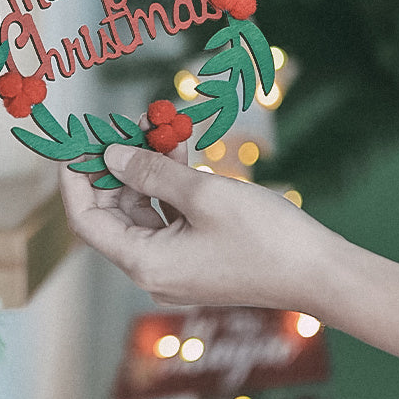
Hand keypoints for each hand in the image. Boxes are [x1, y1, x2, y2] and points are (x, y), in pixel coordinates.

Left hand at [60, 137, 337, 310]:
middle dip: (116, 164)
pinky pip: (168, 213)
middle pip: (113, 210)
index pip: (86, 220)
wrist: (322, 274)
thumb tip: (110, 154)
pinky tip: (179, 146)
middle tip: (120, 124)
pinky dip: (169, 181)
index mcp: (145, 262)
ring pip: (142, 206)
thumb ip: (150, 171)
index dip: (75, 181)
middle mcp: (153, 267)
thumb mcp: (202, 195)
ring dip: (146, 166)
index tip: (75, 144)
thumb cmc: (264, 237)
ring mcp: (175, 262)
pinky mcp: (195, 253)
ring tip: (155, 125)